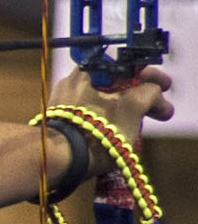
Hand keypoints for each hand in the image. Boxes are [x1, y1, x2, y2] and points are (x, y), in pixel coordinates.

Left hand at [54, 49, 176, 132]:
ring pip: (104, 102)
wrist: (58, 159)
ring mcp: (64, 103)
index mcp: (88, 71)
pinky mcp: (61, 123)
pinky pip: (92, 117)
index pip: (126, 65)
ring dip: (126, 111)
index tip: (165, 86)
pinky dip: (109, 121)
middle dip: (140, 97)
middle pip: (116, 84)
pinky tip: (120, 134)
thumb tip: (155, 93)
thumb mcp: (132, 107)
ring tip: (140, 126)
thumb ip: (148, 93)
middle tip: (158, 110)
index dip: (150, 75)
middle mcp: (72, 82)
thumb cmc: (97, 130)